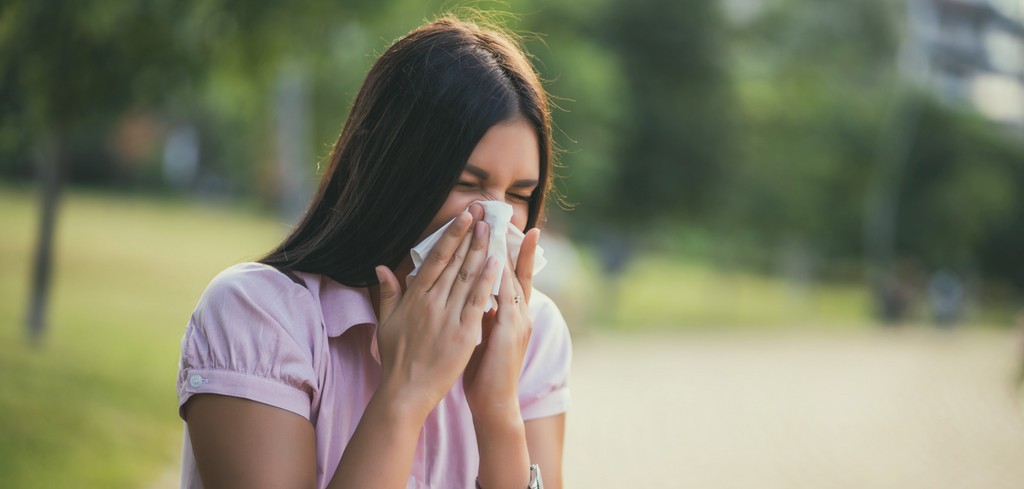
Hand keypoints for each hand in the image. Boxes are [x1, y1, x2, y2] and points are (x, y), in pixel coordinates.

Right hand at [373, 204, 499, 417]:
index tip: (464, 216)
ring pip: (467, 276)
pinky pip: (478, 301)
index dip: (451, 235)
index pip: (435, 258)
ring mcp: (448, 317)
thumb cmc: (396, 358)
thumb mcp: (387, 322)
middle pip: (454, 261)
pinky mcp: (464, 334)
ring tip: (492, 227)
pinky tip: (497, 262)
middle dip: (470, 234)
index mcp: (414, 298)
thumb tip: (381, 266)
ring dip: (480, 249)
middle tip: (483, 210)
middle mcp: (431, 303)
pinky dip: (488, 280)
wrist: (406, 392)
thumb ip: (388, 292)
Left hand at [462, 228, 539, 426]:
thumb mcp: (480, 332)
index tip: (505, 222)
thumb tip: (465, 290)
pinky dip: (499, 280)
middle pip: (514, 268)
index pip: (511, 272)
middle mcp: (519, 311)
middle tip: (498, 212)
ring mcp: (518, 320)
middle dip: (507, 239)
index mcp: (511, 311)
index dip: (509, 247)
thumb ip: (476, 308)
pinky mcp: (510, 332)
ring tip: (496, 227)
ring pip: (511, 278)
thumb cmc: (484, 369)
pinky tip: (492, 261)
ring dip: (503, 251)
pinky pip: (506, 299)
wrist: (495, 402)